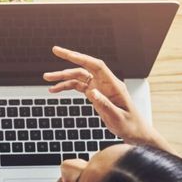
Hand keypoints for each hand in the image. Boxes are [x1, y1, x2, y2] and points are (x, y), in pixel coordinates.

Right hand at [42, 46, 170, 151]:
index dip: (81, 57)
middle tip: (55, 50)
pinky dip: (66, 87)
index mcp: (114, 85)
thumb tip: (91, 91)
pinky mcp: (95, 94)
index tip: (66, 53)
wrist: (134, 132)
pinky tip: (55, 90)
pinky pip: (78, 86)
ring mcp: (99, 88)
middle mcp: (105, 83)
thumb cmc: (129, 125)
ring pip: (78, 77)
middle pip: (85, 67)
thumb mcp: (118, 118)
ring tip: (47, 78)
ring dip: (63, 77)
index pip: (96, 66)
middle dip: (69, 58)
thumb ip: (105, 104)